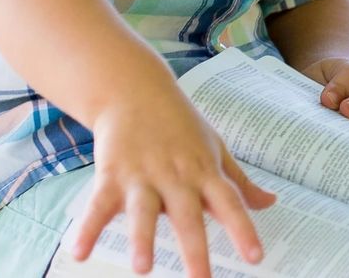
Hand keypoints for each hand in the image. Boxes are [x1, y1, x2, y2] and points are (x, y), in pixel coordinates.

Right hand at [67, 82, 278, 274]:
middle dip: (195, 249)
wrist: (134, 89)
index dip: (243, 230)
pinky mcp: (111, 175)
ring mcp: (142, 176)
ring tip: (143, 268)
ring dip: (142, 239)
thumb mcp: (215, 149)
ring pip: (143, 212)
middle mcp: (176, 176)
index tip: (255, 257)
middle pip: (188, 216)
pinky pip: (98, 205)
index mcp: (204, 172)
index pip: (230, 203)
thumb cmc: (180, 125)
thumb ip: (238, 182)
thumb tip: (270, 203)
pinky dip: (88, 229)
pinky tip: (79, 253)